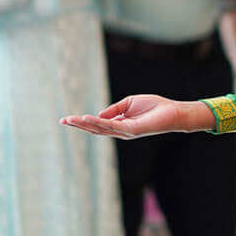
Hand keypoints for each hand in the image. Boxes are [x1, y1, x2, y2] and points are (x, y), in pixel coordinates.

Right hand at [62, 94, 215, 138]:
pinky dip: (99, 122)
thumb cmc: (154, 107)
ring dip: (84, 124)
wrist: (172, 112)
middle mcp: (120, 131)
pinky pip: (112, 126)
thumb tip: (98, 115)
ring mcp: (125, 132)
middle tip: (62, 121)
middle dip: (79, 125)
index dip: (82, 122)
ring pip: (100, 129)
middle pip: (95, 129)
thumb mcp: (129, 103)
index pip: (97, 124)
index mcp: (119, 124)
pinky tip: (88, 119)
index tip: (67, 119)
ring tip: (70, 120)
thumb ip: (114, 109)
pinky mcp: (131, 130)